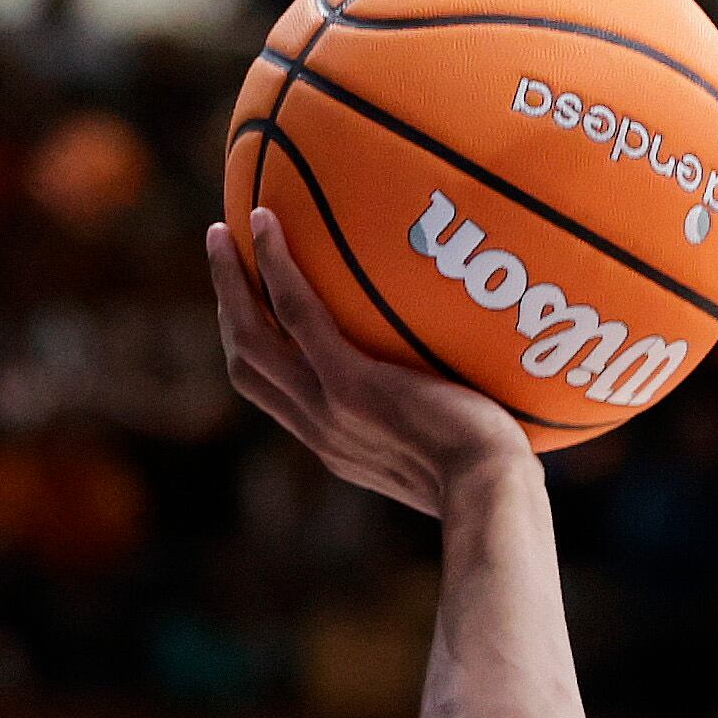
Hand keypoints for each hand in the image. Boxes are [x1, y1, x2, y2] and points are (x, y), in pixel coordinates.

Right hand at [206, 208, 531, 517]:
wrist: (492, 495)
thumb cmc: (494, 478)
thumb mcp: (452, 456)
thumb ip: (439, 423)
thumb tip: (468, 390)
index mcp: (336, 446)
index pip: (276, 396)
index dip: (255, 350)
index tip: (251, 313)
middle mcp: (319, 428)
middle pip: (247, 363)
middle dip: (228, 309)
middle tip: (224, 258)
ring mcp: (328, 406)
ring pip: (251, 335)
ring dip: (230, 280)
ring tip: (223, 230)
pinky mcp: (351, 383)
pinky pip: (297, 313)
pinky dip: (274, 266)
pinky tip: (268, 222)